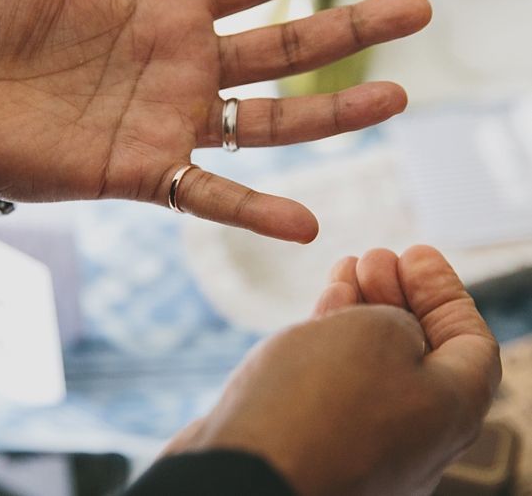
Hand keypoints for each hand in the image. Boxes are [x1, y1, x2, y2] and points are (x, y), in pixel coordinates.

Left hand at [0, 0, 430, 241]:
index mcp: (167, 6)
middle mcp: (184, 64)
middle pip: (285, 47)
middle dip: (351, 26)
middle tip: (417, 9)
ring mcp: (171, 119)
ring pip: (268, 120)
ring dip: (332, 113)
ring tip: (395, 97)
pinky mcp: (144, 170)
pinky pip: (208, 194)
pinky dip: (254, 211)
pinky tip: (306, 224)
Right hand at [164, 246, 500, 494]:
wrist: (248, 465)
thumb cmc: (321, 399)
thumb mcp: (380, 332)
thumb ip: (400, 318)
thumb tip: (390, 328)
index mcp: (451, 411)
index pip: (470, 342)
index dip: (446, 290)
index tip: (416, 252)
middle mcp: (417, 434)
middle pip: (422, 349)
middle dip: (400, 293)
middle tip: (377, 256)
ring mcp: (367, 441)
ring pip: (376, 361)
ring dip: (365, 307)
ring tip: (348, 266)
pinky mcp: (320, 438)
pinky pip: (341, 380)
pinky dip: (337, 336)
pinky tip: (326, 302)